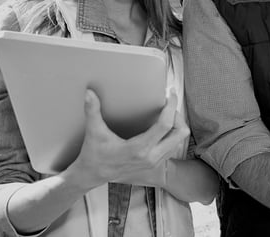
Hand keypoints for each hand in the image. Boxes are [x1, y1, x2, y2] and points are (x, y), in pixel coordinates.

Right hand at [65, 89, 188, 190]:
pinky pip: (173, 147)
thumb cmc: (94, 154)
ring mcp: (154, 162)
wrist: (92, 175)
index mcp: (139, 149)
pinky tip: (163, 126)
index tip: (169, 94)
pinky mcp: (154, 164)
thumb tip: (89, 93)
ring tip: (166, 113)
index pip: (165, 125)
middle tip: (168, 104)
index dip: (171, 107)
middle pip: (180, 134)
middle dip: (178, 116)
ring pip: (179, 141)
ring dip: (177, 125)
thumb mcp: (94, 132)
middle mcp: (151, 157)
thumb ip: (92, 111)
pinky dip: (173, 135)